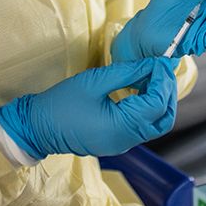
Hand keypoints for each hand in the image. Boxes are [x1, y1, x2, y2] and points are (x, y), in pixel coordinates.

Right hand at [0, 58, 176, 158]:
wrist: (38, 128)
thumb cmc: (62, 103)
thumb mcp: (95, 81)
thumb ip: (126, 73)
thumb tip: (150, 65)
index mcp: (121, 127)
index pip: (156, 104)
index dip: (163, 81)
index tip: (161, 61)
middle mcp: (126, 140)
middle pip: (163, 118)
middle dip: (167, 92)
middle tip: (162, 69)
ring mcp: (123, 144)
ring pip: (155, 124)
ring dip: (160, 100)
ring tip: (153, 76)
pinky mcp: (117, 141)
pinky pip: (142, 126)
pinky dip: (148, 108)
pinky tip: (142, 89)